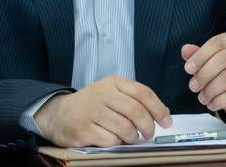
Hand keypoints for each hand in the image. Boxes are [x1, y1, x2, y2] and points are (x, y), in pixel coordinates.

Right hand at [34, 75, 171, 146]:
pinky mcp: (83, 130)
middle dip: (148, 126)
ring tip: (131, 137)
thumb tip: (163, 113)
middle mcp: (102, 94)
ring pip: (125, 127)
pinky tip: (113, 140)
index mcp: (113, 82)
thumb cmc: (92, 104)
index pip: (143, 93)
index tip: (166, 121)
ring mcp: (92, 111)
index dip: (158, 109)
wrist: (58, 114)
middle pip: (136, 111)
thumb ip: (135, 99)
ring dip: (133, 137)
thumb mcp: (112, 93)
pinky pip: (110, 140)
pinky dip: (117, 143)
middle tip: (149, 134)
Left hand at [182, 32, 225, 120]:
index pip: (217, 43)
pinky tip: (211, 104)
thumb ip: (198, 55)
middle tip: (193, 86)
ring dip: (211, 89)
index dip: (200, 55)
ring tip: (201, 98)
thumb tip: (185, 49)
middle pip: (224, 59)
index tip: (188, 69)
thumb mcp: (211, 62)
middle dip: (204, 74)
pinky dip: (220, 101)